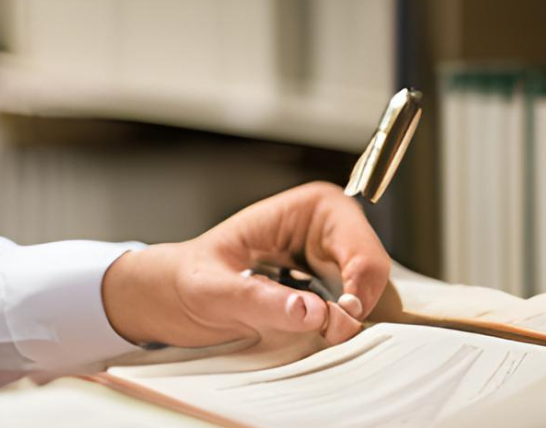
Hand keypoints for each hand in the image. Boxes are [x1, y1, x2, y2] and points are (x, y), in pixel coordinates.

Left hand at [99, 181, 390, 351]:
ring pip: (369, 301)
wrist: (171, 299)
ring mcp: (333, 267)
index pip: (360, 245)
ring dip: (349, 323)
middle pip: (374, 276)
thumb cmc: (188, 278)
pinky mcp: (328, 297)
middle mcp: (330, 234)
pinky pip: (353, 319)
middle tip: (331, 333)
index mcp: (311, 209)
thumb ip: (258, 299)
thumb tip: (310, 311)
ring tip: (314, 333)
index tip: (345, 314)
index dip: (362, 282)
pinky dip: (340, 333)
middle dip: (358, 307)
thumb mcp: (212, 289)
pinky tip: (313, 337)